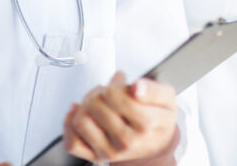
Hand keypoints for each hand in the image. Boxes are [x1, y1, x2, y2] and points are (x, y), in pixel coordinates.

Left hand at [63, 72, 177, 162]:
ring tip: (97, 101)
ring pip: (81, 121)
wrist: (157, 141)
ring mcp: (110, 151)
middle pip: (95, 105)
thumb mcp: (166, 97)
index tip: (120, 80)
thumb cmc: (157, 116)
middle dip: (99, 91)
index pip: (113, 95)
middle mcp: (126, 142)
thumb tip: (137, 88)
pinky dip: (70, 125)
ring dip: (84, 104)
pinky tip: (78, 112)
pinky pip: (72, 143)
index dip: (114, 82)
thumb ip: (153, 89)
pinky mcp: (96, 156)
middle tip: (108, 91)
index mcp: (145, 125)